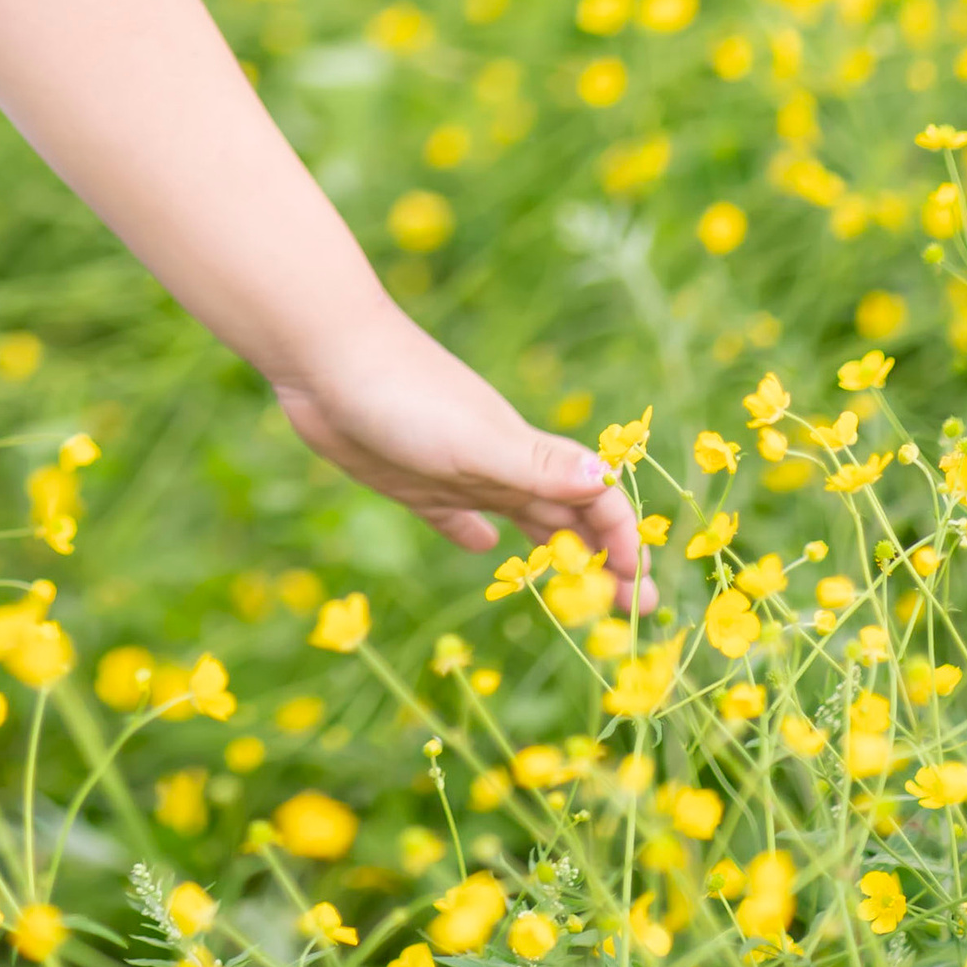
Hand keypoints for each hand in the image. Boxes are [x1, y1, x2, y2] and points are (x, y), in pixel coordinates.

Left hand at [271, 305, 643, 595]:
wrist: (325, 357)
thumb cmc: (404, 393)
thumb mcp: (475, 440)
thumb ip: (537, 465)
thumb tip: (608, 477)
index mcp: (523, 453)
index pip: (593, 499)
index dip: (621, 540)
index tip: (640, 590)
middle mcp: (499, 462)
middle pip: (566, 517)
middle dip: (601, 559)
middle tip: (633, 609)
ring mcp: (456, 471)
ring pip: (521, 516)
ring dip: (552, 551)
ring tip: (575, 591)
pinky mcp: (413, 480)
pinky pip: (455, 514)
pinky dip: (474, 534)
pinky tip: (482, 548)